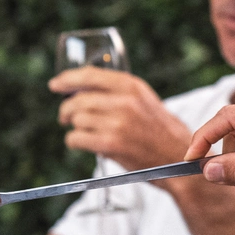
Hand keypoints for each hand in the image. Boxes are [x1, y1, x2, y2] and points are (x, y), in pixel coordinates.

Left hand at [51, 67, 190, 180]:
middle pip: (78, 100)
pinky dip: (74, 142)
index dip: (67, 79)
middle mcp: (124, 101)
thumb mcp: (144, 100)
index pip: (89, 75)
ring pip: (76, 120)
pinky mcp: (112, 144)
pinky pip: (76, 139)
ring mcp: (118, 123)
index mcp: (131, 86)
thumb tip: (80, 87)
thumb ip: (117, 91)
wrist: (179, 159)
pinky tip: (82, 143)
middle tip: (65, 118)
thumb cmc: (159, 131)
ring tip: (83, 132)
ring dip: (74, 127)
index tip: (55, 85)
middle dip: (66, 110)